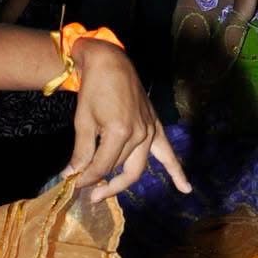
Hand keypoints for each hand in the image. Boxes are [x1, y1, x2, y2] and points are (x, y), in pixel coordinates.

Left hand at [62, 41, 191, 201]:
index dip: (87, 178)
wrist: (111, 63)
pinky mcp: (156, 127)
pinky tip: (185, 188)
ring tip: (105, 192)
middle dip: (102, 183)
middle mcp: (140, 134)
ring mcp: (150, 131)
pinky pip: (168, 153)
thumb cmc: (94, 90)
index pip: (103, 167)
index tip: (73, 184)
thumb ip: (82, 151)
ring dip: (122, 181)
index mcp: (120, 132)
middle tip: (88, 193)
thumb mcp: (83, 121)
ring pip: (137, 167)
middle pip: (120, 169)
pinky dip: (177, 171)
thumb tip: (72, 175)